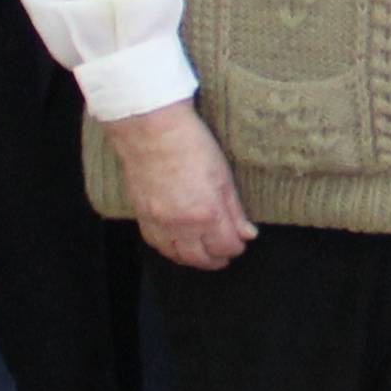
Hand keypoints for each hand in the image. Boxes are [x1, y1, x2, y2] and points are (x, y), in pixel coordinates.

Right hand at [108, 102, 256, 269]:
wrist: (151, 131)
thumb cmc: (191, 145)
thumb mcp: (224, 176)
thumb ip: (235, 211)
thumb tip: (248, 234)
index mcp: (206, 213)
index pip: (226, 246)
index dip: (236, 247)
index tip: (241, 242)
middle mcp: (181, 225)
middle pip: (202, 258)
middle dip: (218, 258)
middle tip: (226, 253)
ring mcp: (159, 223)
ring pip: (178, 257)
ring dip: (195, 259)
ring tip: (206, 254)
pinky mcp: (142, 217)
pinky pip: (157, 245)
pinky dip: (171, 250)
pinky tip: (180, 246)